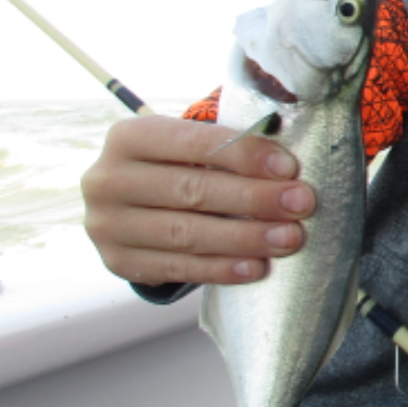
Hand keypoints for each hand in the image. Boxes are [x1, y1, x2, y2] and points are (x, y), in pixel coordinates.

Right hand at [82, 115, 315, 286]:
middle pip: (190, 190)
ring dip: (244, 237)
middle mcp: (107, 179)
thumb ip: (228, 147)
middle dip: (253, 198)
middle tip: (300, 203)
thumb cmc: (177, 168)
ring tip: (288, 238)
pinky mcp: (118, 262)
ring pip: (185, 233)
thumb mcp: (189, 147)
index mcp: (128, 137)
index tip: (288, 167)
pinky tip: (256, 267)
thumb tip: (286, 164)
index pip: (192, 142)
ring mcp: (107, 225)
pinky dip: (221, 268)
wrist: (132, 208)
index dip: (243, 154)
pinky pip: (177, 268)